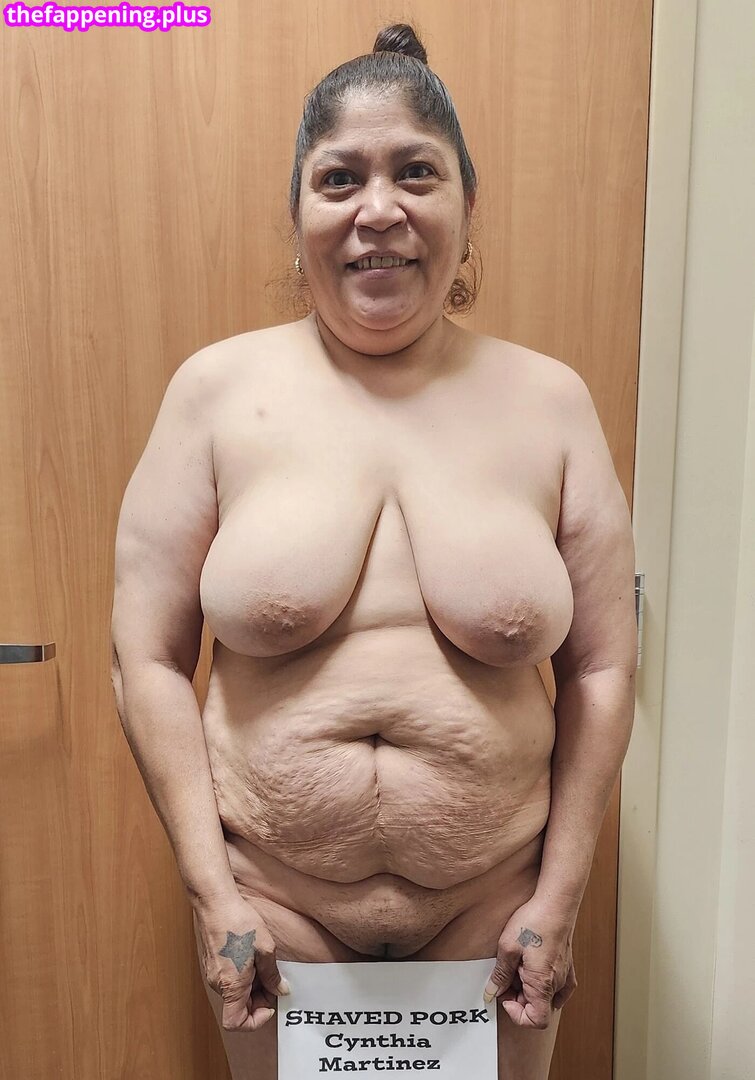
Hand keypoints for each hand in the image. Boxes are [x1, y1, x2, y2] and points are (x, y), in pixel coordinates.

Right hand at [193, 891, 290, 1031]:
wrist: (215, 902)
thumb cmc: (238, 922)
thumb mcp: (264, 948)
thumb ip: (272, 974)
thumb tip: (280, 990)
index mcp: (231, 985)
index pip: (236, 1023)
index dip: (255, 1021)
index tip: (270, 1004)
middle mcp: (218, 984)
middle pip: (238, 1008)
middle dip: (259, 999)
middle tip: (274, 980)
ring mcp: (213, 973)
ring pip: (235, 993)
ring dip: (252, 986)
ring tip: (264, 963)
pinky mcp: (212, 963)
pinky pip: (229, 980)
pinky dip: (243, 976)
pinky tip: (253, 956)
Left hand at [482, 895, 577, 1027]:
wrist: (556, 902)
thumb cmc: (534, 921)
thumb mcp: (507, 947)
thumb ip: (500, 975)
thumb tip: (491, 992)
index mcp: (543, 984)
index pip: (536, 1021)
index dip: (517, 1015)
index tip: (504, 997)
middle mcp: (558, 984)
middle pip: (537, 1007)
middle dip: (518, 996)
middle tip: (506, 974)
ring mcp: (566, 975)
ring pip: (545, 995)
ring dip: (528, 987)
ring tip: (517, 964)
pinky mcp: (568, 965)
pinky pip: (558, 986)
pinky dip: (543, 982)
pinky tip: (532, 966)